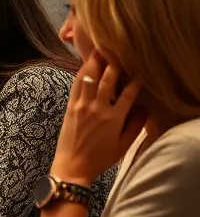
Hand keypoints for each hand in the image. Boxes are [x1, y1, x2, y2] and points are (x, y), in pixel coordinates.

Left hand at [52, 52, 145, 184]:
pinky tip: (84, 66)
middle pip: (107, 80)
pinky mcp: (70, 107)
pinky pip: (76, 86)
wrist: (72, 166)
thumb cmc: (100, 158)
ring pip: (89, 79)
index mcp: (113, 118)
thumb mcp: (123, 145)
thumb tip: (145, 108)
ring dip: (95, 63)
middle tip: (117, 51)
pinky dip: (81, 74)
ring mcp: (81, 106)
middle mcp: (97, 108)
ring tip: (99, 50)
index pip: (128, 93)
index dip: (135, 81)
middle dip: (114, 64)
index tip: (140, 72)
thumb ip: (135, 126)